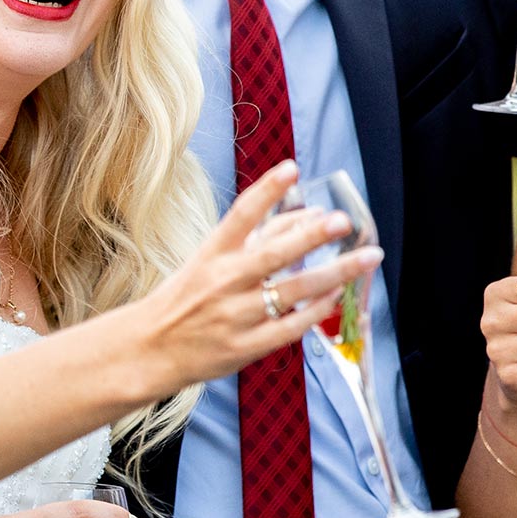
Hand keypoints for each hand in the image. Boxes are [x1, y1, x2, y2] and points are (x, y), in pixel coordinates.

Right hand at [134, 161, 380, 388]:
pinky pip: (291, 327)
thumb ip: (254, 239)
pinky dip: (317, 311)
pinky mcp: (246, 347)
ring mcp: (235, 316)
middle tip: (342, 220)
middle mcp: (223, 282)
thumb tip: (307, 215)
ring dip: (334, 273)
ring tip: (366, 257)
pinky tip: (338, 295)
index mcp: (210, 254)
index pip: (240, 215)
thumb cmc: (185, 299)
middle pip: (272, 254)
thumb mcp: (208, 262)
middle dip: (310, 236)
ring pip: (293, 291)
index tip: (291, 169)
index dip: (266, 190)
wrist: (150, 349)